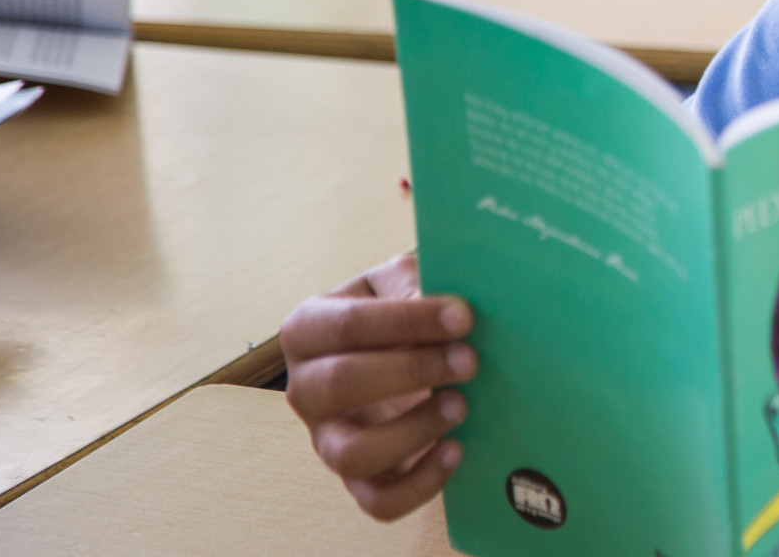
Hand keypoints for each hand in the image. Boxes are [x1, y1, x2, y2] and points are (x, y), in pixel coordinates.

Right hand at [281, 253, 477, 520]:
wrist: (412, 348)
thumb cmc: (403, 307)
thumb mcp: (403, 279)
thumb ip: (413, 282)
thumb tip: (439, 304)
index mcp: (308, 329)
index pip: (345, 325)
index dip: (406, 321)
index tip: (463, 316)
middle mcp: (307, 388)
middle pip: (340, 384)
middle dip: (411, 371)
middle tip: (470, 359)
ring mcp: (328, 439)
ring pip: (352, 453)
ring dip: (412, 431)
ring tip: (461, 405)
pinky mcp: (360, 478)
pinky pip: (378, 500)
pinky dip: (420, 483)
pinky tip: (456, 450)